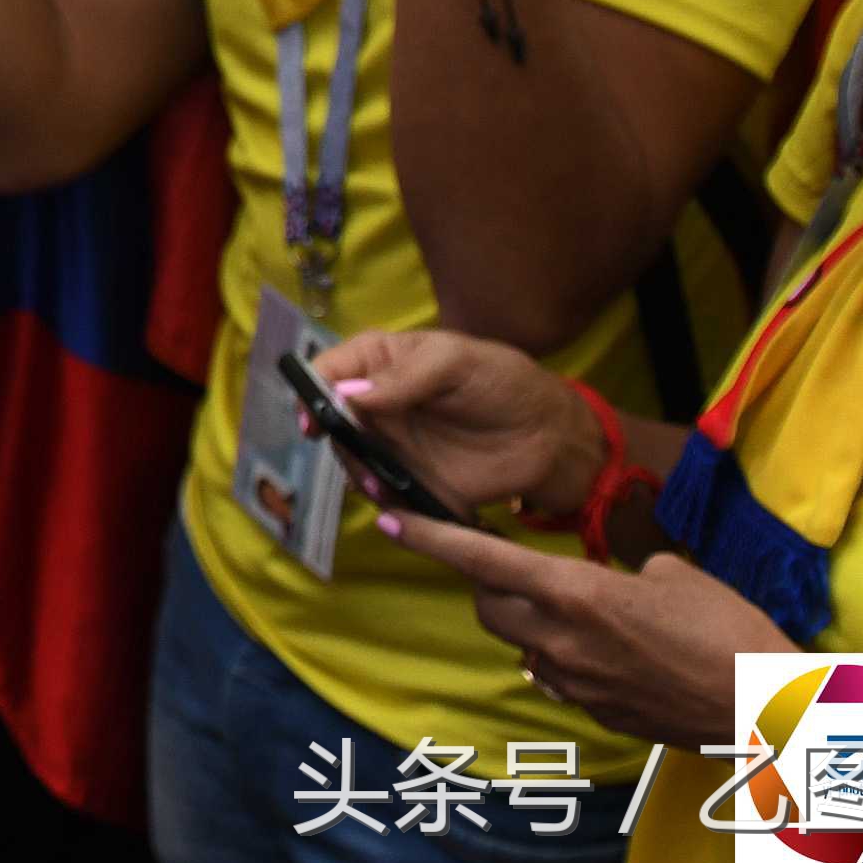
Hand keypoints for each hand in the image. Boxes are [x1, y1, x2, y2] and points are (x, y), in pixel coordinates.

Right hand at [310, 327, 604, 519]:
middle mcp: (376, 403)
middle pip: (329, 419)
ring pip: (349, 458)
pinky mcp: (410, 480)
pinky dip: (380, 499)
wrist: (551, 438)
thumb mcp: (456, 363)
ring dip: (355, 472)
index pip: (327, 370)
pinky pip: (380, 492)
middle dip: (334, 440)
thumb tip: (345, 395)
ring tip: (379, 485)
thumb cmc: (504, 383)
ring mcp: (391, 443)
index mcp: (380, 362)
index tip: (314, 421)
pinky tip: (395, 500)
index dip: (311, 392)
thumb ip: (403, 377)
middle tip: (358, 458)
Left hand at [376, 516, 793, 750]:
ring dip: (527, 624)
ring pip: (519, 645)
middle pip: (488, 605)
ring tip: (569, 609)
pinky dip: (561, 658)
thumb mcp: (673, 573)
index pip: (480, 558)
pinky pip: (555, 677)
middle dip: (489, 583)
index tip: (390, 515)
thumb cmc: (729, 629)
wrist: (767, 707)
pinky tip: (601, 651)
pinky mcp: (595, 712)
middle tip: (513, 565)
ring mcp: (575, 682)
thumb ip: (618, 571)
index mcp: (575, 593)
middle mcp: (561, 639)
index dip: (429, 535)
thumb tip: (607, 583)